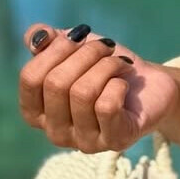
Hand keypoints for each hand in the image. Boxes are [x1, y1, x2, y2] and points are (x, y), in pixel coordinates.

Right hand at [18, 23, 179, 152]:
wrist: (149, 84)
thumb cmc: (105, 68)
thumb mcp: (74, 48)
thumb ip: (48, 41)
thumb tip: (37, 37)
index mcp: (36, 112)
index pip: (30, 78)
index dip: (55, 50)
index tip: (79, 36)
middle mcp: (55, 132)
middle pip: (56, 83)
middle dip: (86, 54)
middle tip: (106, 46)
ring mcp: (83, 142)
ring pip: (83, 93)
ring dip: (106, 66)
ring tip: (119, 63)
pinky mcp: (114, 142)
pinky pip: (107, 106)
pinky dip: (118, 84)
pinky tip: (124, 84)